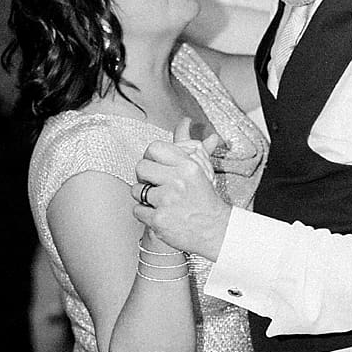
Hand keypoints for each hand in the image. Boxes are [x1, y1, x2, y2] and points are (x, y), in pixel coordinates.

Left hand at [134, 119, 231, 259]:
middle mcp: (177, 182)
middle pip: (140, 168)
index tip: (158, 167)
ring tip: (162, 202)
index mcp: (188, 166)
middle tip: (158, 186)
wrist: (215, 231)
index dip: (152, 158)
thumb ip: (190, 144)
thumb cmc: (205, 198)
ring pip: (136, 190)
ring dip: (146, 197)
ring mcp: (167, 201)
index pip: (153, 148)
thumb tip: (185, 121)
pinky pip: (137, 210)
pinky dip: (146, 214)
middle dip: (146, 177)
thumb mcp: (202, 168)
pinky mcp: (158, 220)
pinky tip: (161, 214)